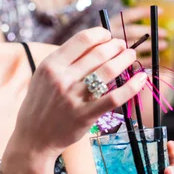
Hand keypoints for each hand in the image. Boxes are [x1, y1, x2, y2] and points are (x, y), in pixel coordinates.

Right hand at [9, 28, 146, 158]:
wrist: (32, 139)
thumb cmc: (42, 104)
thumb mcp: (44, 76)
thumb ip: (65, 60)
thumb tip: (95, 42)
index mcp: (51, 64)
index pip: (83, 40)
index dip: (102, 34)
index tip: (109, 36)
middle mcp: (62, 78)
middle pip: (99, 53)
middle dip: (116, 46)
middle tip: (123, 46)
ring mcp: (74, 97)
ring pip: (108, 71)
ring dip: (125, 60)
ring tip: (131, 56)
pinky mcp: (85, 115)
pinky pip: (114, 98)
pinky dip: (131, 86)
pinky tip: (141, 78)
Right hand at [109, 7, 167, 67]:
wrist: (92, 63)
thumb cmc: (108, 46)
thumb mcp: (114, 33)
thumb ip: (129, 28)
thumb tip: (154, 21)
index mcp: (110, 25)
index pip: (128, 15)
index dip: (144, 12)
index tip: (161, 12)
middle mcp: (110, 37)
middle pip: (131, 31)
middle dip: (150, 31)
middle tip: (165, 33)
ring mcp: (112, 51)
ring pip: (133, 47)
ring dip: (151, 46)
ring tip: (164, 44)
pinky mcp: (116, 65)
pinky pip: (134, 62)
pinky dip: (147, 60)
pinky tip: (157, 58)